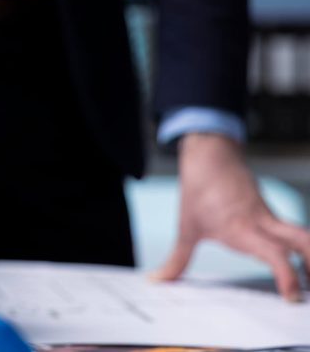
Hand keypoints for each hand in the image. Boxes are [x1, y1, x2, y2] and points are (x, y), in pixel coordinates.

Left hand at [152, 133, 309, 300]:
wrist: (210, 155)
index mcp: (243, 230)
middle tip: (308, 291)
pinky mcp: (269, 212)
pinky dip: (296, 246)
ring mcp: (269, 217)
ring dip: (309, 256)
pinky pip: (289, 230)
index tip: (291, 296)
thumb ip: (177, 260)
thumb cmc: (199, 189)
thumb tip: (158, 279)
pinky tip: (293, 261)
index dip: (287, 276)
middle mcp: (263, 224)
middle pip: (304, 242)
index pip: (275, 254)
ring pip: (302, 235)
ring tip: (307, 280)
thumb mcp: (186, 228)